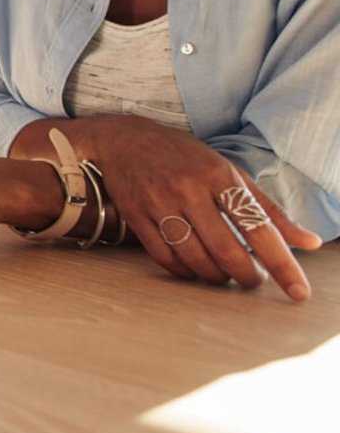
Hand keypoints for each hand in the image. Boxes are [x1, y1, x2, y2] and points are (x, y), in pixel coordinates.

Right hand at [54, 116, 316, 299]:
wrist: (124, 140)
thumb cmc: (185, 157)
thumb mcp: (229, 172)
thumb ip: (268, 209)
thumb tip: (310, 243)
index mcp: (220, 175)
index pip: (259, 227)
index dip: (282, 264)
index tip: (299, 292)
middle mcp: (189, 189)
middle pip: (227, 250)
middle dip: (247, 276)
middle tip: (253, 280)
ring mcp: (159, 202)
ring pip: (196, 259)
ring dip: (216, 277)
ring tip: (224, 275)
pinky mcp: (136, 216)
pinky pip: (166, 258)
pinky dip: (186, 272)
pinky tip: (195, 269)